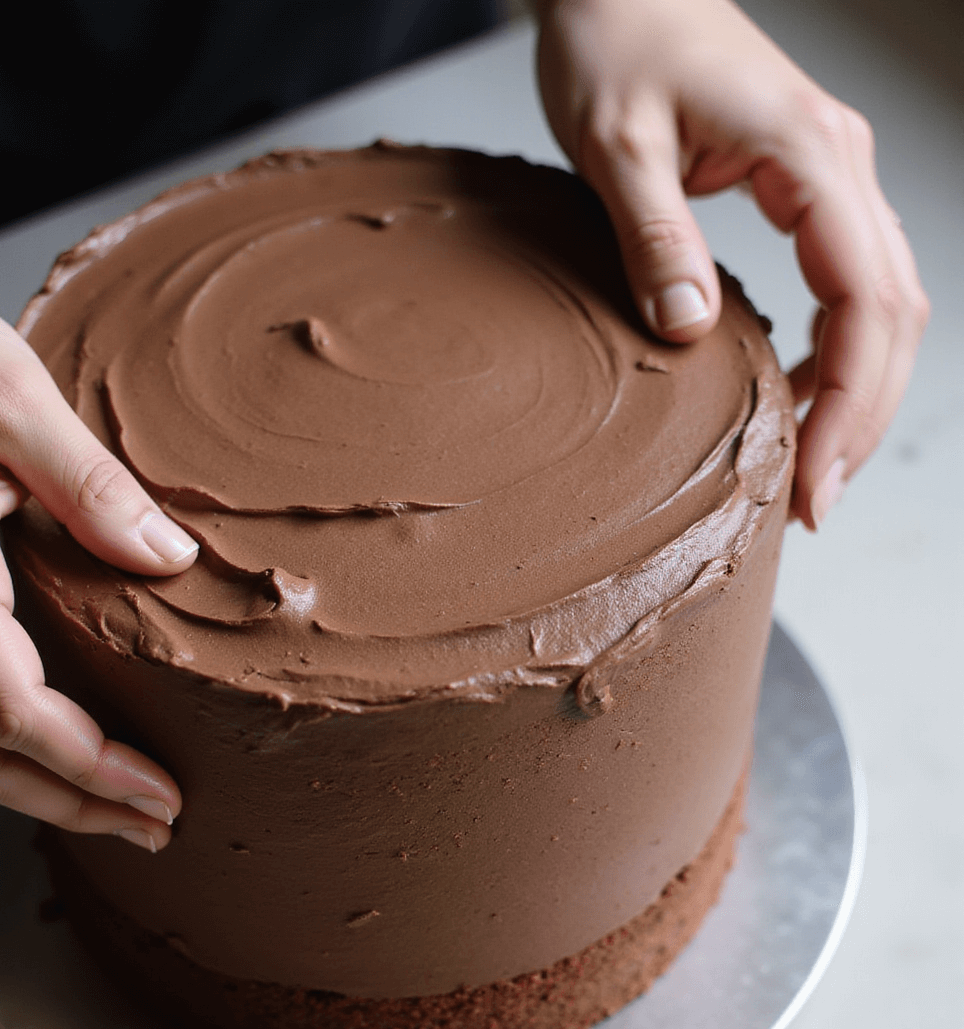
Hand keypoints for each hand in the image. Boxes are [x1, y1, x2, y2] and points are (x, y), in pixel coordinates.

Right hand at [0, 287, 197, 846]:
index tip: (163, 798)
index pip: (14, 715)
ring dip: (38, 791)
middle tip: (155, 828)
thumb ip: (89, 483)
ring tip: (120, 805)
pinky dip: (2, 749)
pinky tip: (60, 746)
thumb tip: (169, 556)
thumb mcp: (7, 392)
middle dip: (72, 807)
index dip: (91, 772)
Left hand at [536, 0, 929, 527]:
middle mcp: (841, 164)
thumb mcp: (613, 143)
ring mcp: (834, 175)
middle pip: (894, 314)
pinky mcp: (811, 188)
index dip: (848, 402)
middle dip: (863, 418)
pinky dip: (840, 356)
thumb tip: (688, 329)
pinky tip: (803, 405)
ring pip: (886, 303)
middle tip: (815, 503)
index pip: (862, 300)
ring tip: (814, 473)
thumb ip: (653, 238)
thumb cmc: (613, 40)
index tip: (814, 478)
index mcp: (807, 152)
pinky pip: (853, 286)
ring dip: (860, 394)